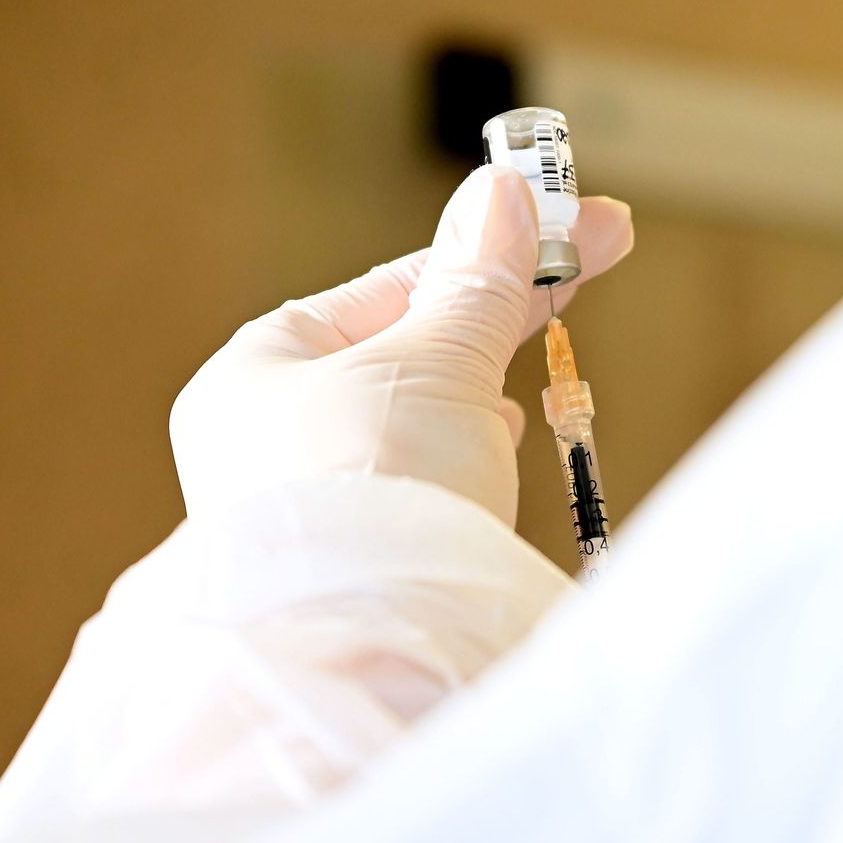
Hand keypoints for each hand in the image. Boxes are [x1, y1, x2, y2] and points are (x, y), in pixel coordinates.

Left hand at [170, 165, 633, 525]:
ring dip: (478, 400)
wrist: (369, 650)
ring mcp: (309, 504)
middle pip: (404, 353)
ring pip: (416, 422)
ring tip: (518, 400)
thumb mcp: (437, 364)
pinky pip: (418, 484)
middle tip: (586, 262)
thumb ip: (475, 284)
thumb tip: (504, 192)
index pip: (385, 291)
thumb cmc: (377, 483)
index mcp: (255, 374)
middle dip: (493, 320)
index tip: (560, 224)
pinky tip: (490, 457)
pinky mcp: (357, 556)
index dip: (480, 257)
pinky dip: (462, 463)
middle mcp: (268, 439)